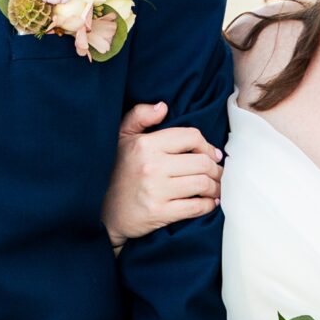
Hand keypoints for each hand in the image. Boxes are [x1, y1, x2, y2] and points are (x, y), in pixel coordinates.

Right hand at [103, 103, 223, 249]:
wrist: (101, 213)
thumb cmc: (115, 172)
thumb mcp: (120, 137)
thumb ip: (139, 115)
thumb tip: (163, 107)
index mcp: (145, 144)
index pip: (190, 137)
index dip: (206, 145)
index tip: (211, 154)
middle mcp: (152, 166)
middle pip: (201, 162)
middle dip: (216, 168)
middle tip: (218, 172)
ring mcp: (156, 190)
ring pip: (202, 184)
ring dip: (215, 186)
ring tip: (216, 187)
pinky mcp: (159, 213)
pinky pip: (196, 207)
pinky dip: (209, 205)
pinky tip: (210, 202)